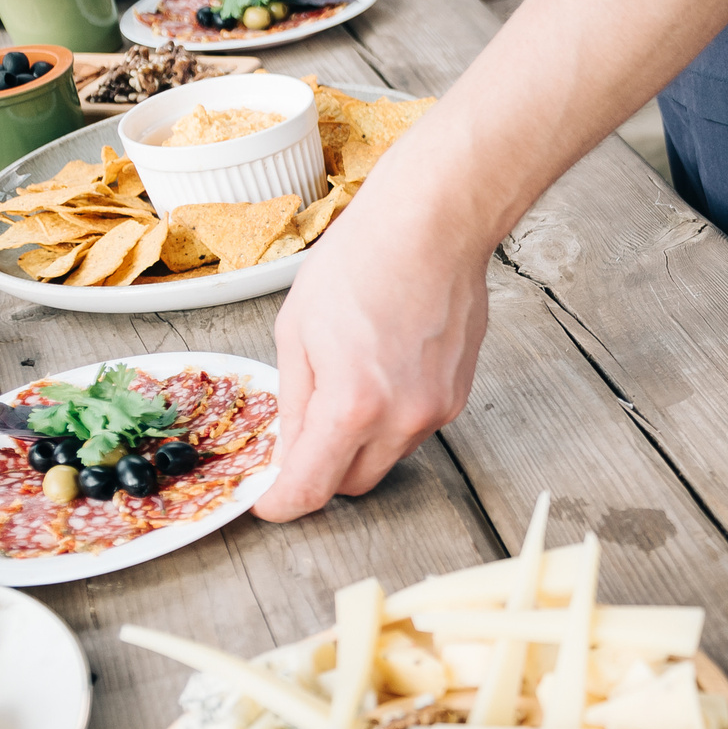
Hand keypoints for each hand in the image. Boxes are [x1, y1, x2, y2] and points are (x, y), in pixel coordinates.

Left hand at [253, 195, 489, 521]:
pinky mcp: (457, 396)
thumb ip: (292, 401)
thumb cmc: (363, 261)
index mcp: (352, 406)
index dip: (283, 502)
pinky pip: (414, 429)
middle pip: (353, 484)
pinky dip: (391, 418)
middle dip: (323, 471)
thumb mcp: (296, 330)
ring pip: (386, 457)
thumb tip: (286, 446)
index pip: (312, 488)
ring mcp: (436, 410)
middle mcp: (401, 420)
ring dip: (360, 442)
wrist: (433, 226)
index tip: (270, 500)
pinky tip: (382, 368)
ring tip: (348, 381)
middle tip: (301, 436)